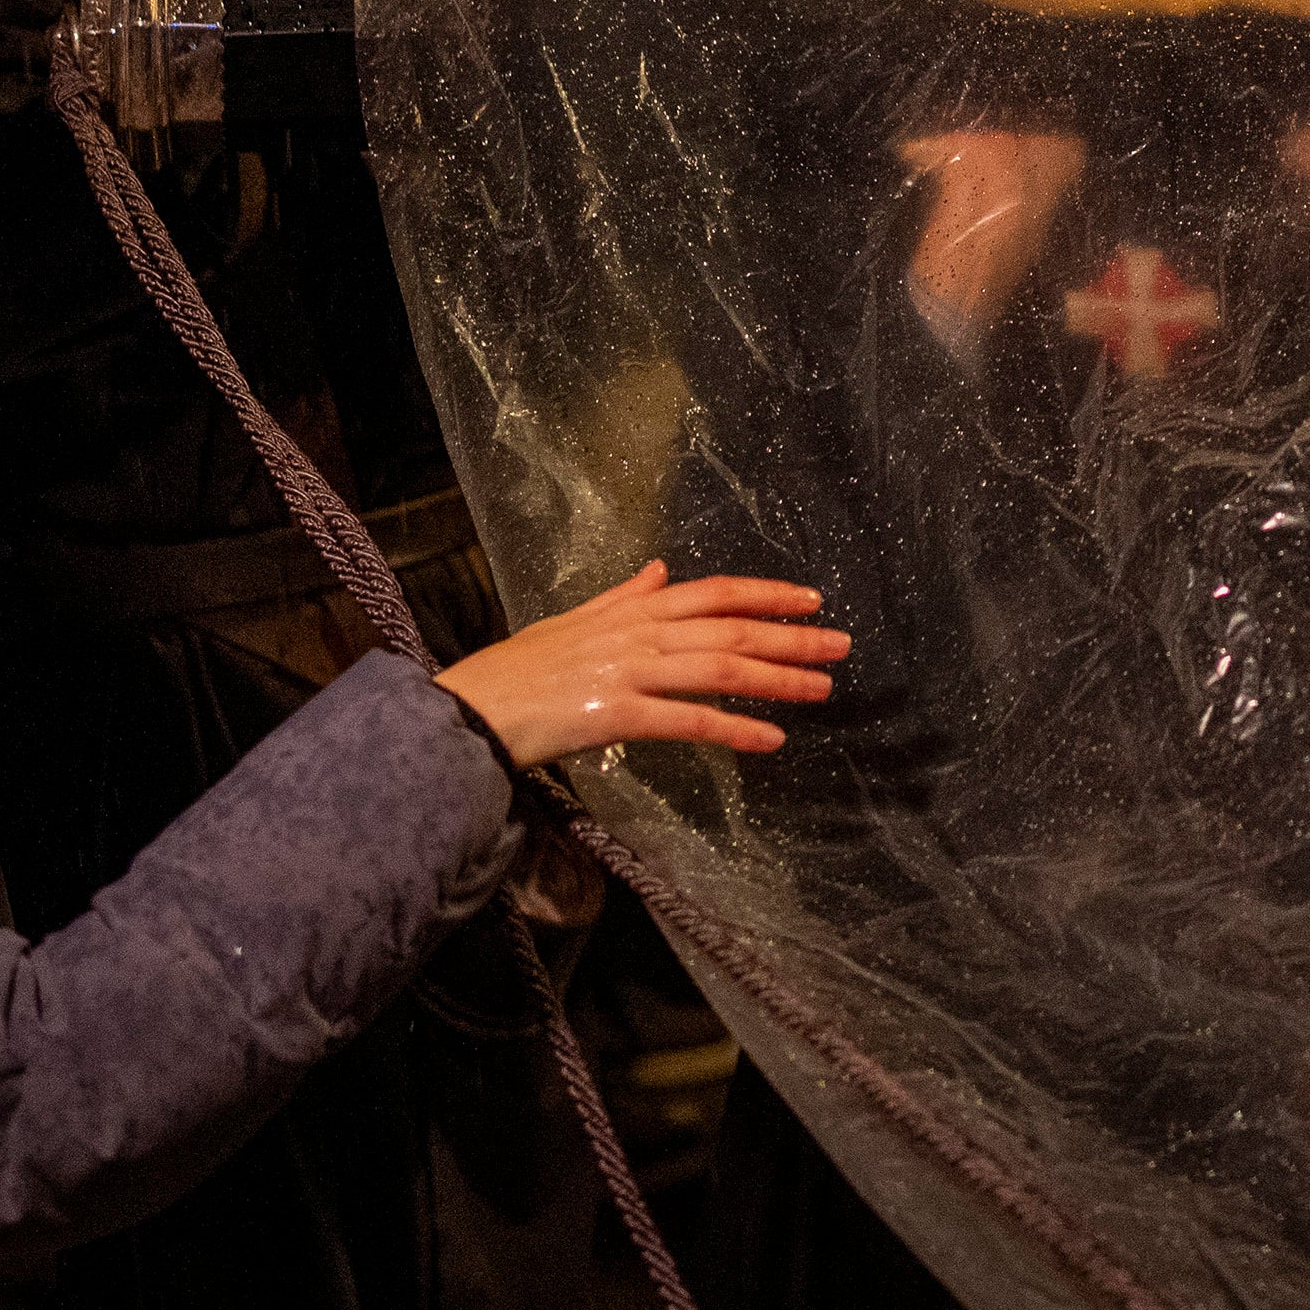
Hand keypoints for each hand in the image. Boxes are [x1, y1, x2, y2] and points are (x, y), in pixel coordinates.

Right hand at [435, 560, 846, 768]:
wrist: (470, 709)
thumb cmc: (518, 670)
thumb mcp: (573, 620)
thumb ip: (622, 596)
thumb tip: (660, 569)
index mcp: (632, 610)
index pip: (714, 593)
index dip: (767, 594)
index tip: (812, 600)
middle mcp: (638, 634)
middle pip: (730, 630)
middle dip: (791, 637)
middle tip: (840, 646)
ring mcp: (629, 672)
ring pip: (720, 670)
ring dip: (777, 680)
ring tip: (821, 690)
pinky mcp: (616, 715)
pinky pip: (687, 721)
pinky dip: (733, 729)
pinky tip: (770, 739)